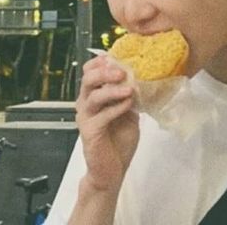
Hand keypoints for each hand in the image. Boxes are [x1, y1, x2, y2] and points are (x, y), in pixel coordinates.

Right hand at [76, 55, 138, 193]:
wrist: (111, 170)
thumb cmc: (118, 142)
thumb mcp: (128, 114)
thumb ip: (130, 98)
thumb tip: (141, 81)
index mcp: (93, 96)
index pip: (90, 72)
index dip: (101, 62)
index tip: (116, 56)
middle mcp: (85, 104)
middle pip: (88, 79)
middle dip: (104, 72)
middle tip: (122, 70)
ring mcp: (85, 117)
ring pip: (92, 95)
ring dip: (111, 89)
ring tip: (128, 88)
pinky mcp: (89, 131)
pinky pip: (101, 115)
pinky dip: (115, 108)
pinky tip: (128, 104)